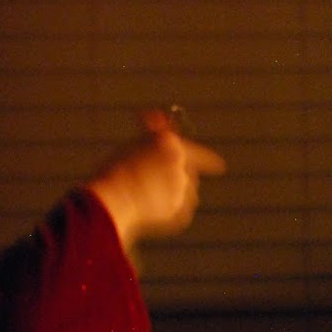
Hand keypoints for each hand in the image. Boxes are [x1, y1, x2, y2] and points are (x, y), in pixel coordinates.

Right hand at [88, 109, 225, 245]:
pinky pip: (179, 212)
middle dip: (176, 179)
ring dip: (171, 195)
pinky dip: (168, 212)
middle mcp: (181, 164)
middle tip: (154, 185)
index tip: (220, 166)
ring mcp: (182, 189)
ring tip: (144, 197)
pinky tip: (148, 211)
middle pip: (188, 174)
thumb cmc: (114, 171)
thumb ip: (153, 139)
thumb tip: (158, 118)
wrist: (111, 199)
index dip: (208, 160)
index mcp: (169, 144)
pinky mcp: (179, 211)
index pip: (195, 151)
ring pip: (184, 193)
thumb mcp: (133, 147)